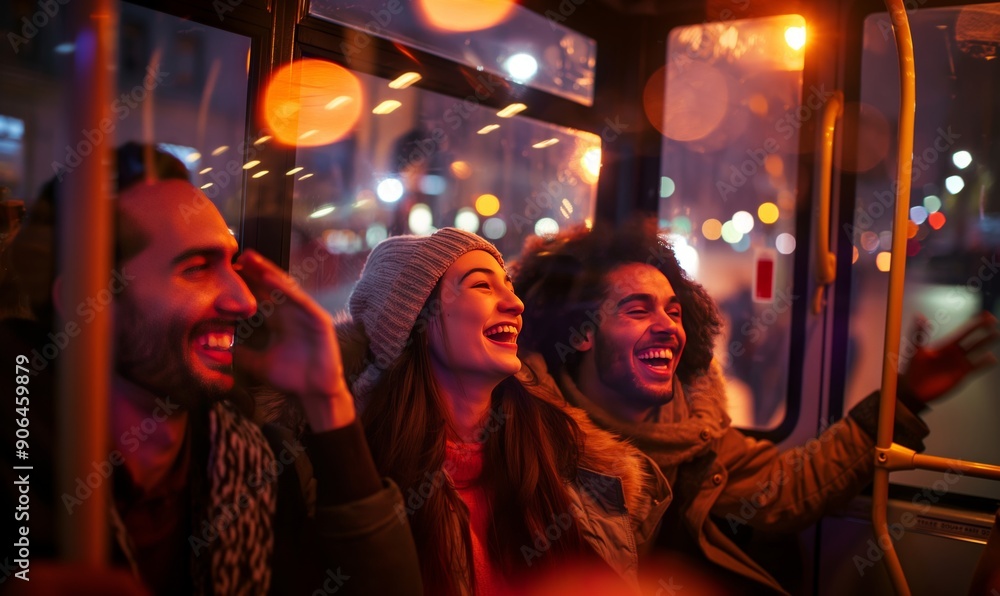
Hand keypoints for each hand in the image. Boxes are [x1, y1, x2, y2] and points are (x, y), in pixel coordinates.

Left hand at [233, 249, 354, 430]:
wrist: (313, 393)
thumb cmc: (290, 378)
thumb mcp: (258, 364)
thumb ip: (240, 354)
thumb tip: (216, 349)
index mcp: (278, 320)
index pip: (260, 296)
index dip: (246, 283)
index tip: (227, 270)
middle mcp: (292, 313)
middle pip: (271, 286)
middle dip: (255, 270)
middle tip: (237, 255)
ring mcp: (306, 315)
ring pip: (286, 288)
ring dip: (269, 272)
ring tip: (251, 260)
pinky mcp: (319, 320)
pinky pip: (302, 300)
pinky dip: (287, 289)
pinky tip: (272, 279)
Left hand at [900, 311, 998, 403]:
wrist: (915, 389)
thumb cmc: (914, 369)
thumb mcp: (917, 349)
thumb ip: (919, 333)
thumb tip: (920, 316)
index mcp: (945, 345)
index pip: (963, 331)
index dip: (974, 323)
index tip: (984, 315)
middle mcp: (955, 353)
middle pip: (973, 339)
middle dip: (983, 330)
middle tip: (994, 321)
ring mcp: (959, 363)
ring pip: (977, 351)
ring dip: (986, 343)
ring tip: (996, 334)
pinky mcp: (962, 374)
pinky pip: (976, 367)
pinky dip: (984, 363)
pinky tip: (992, 358)